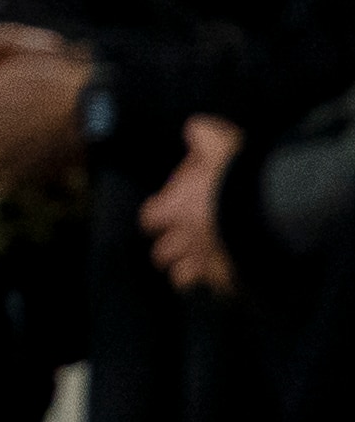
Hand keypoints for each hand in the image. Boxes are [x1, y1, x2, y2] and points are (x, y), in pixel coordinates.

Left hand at [141, 116, 242, 294]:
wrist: (272, 209)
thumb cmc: (239, 175)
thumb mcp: (219, 142)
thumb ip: (202, 134)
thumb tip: (194, 130)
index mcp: (173, 210)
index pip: (150, 219)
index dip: (158, 216)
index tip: (166, 214)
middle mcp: (182, 241)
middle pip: (162, 254)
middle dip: (170, 249)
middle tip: (185, 241)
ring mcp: (205, 264)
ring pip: (182, 278)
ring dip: (189, 271)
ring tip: (202, 264)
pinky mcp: (231, 281)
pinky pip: (218, 291)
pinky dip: (220, 285)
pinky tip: (230, 277)